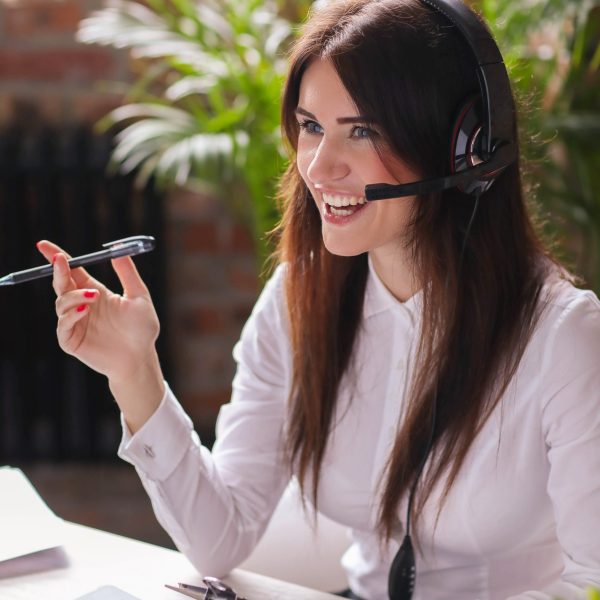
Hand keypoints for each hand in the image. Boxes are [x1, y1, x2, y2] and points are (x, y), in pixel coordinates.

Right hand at [36, 240, 160, 383]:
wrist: (141, 357)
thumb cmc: (142, 329)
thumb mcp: (139, 297)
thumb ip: (128, 273)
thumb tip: (118, 249)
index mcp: (96, 292)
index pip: (73, 271)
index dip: (59, 258)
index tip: (44, 245)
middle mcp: (83, 305)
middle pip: (62, 284)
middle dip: (58, 271)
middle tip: (60, 260)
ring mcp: (76, 323)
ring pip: (61, 303)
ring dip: (73, 295)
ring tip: (93, 296)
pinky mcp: (72, 341)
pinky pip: (63, 326)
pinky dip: (70, 316)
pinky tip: (84, 310)